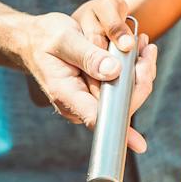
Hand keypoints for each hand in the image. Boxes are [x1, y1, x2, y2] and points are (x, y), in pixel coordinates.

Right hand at [22, 0, 156, 151]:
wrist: (32, 39)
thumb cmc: (43, 38)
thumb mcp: (64, 39)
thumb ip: (88, 56)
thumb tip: (113, 71)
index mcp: (66, 94)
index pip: (97, 119)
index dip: (120, 130)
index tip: (139, 143)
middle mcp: (79, 104)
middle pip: (119, 107)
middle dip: (141, 80)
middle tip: (148, 49)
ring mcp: (88, 99)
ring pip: (124, 97)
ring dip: (140, 73)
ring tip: (144, 45)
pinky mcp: (95, 92)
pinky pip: (121, 88)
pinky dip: (133, 71)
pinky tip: (137, 52)